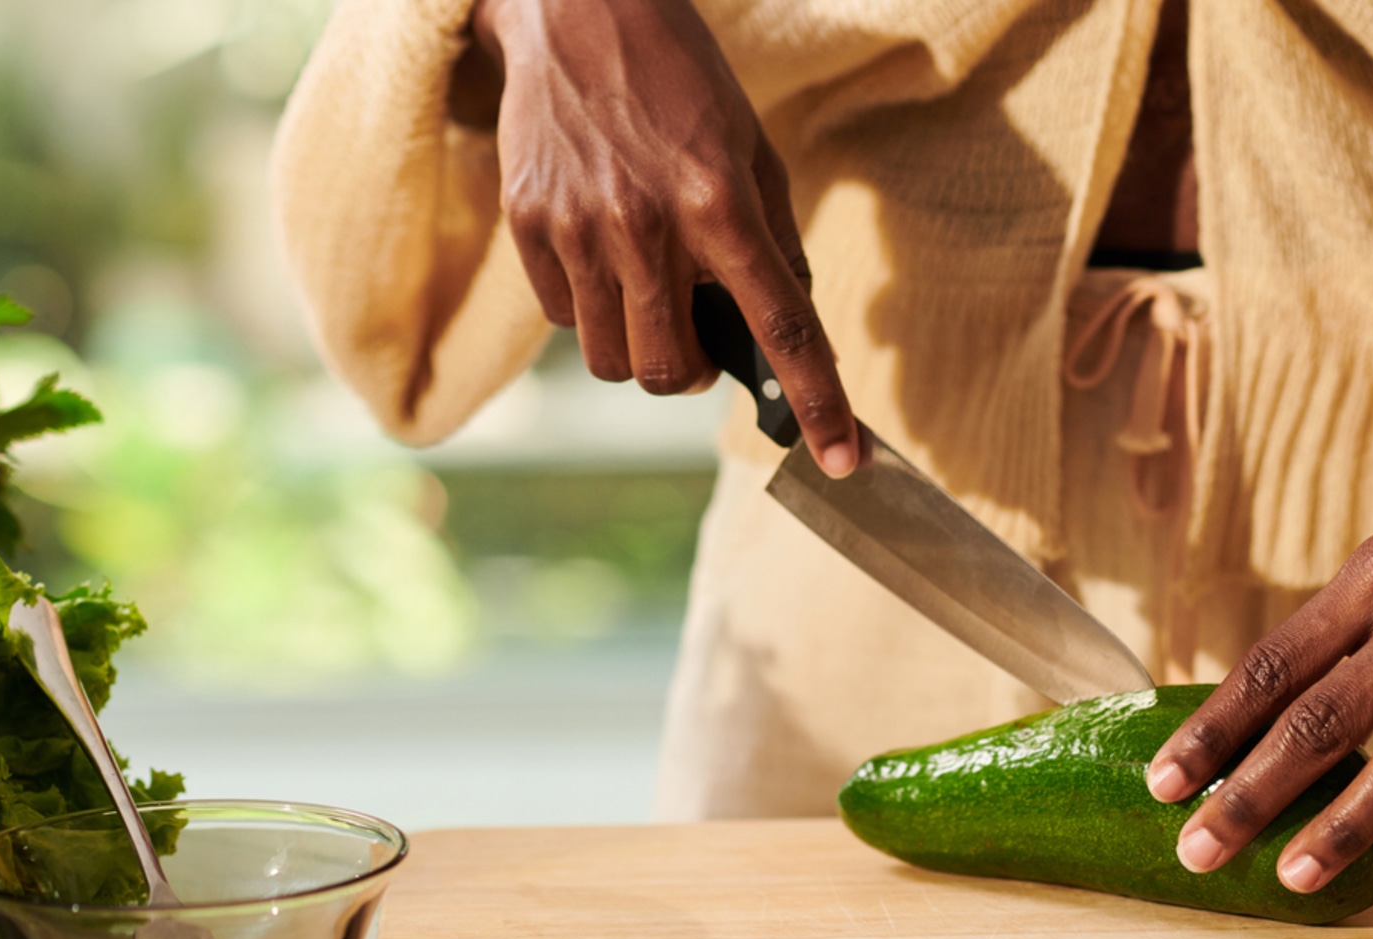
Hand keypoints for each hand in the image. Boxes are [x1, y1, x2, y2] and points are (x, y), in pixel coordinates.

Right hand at [469, 0, 859, 475]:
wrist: (578, 10)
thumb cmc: (681, 80)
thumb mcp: (752, 148)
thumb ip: (772, 241)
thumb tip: (788, 325)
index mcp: (720, 204)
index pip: (780, 326)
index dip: (816, 402)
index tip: (843, 460)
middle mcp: (646, 226)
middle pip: (670, 374)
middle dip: (692, 373)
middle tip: (699, 332)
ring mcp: (579, 228)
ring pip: (612, 360)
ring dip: (638, 345)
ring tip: (645, 285)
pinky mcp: (529, 224)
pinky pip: (562, 319)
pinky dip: (589, 308)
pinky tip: (601, 252)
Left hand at [1146, 246, 1372, 892]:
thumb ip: (1344, 621)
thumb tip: (1276, 700)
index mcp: (1372, 575)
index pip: (1271, 668)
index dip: (1212, 732)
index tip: (1163, 782)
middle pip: (1321, 723)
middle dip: (1251, 796)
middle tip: (1199, 850)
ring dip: (1342, 829)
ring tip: (1293, 877)